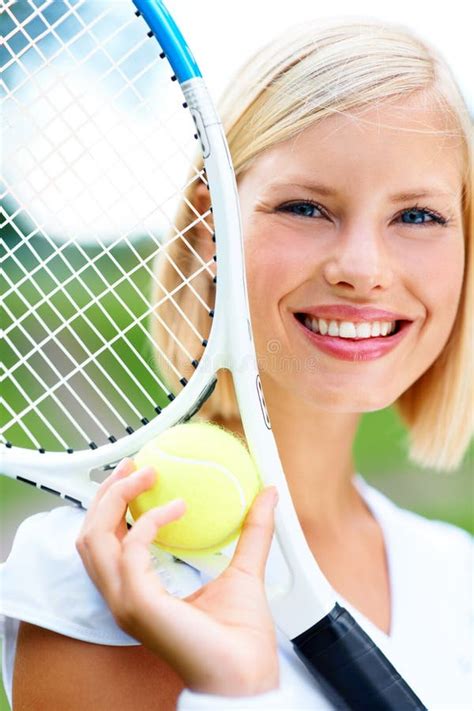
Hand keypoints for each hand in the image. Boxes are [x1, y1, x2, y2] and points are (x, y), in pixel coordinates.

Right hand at [76, 459, 278, 695]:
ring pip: (94, 539)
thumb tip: (268, 493)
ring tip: (147, 475)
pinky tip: (178, 508)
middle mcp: (124, 596)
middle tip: (135, 464)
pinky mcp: (138, 604)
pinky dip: (150, 521)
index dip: (114, 504)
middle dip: (107, 493)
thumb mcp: (245, 569)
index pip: (106, 542)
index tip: (137, 473)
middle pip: (90, 535)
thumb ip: (253, 531)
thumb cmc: (241, 638)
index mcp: (139, 591)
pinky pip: (131, 549)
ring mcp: (126, 602)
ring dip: (118, 499)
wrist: (247, 676)